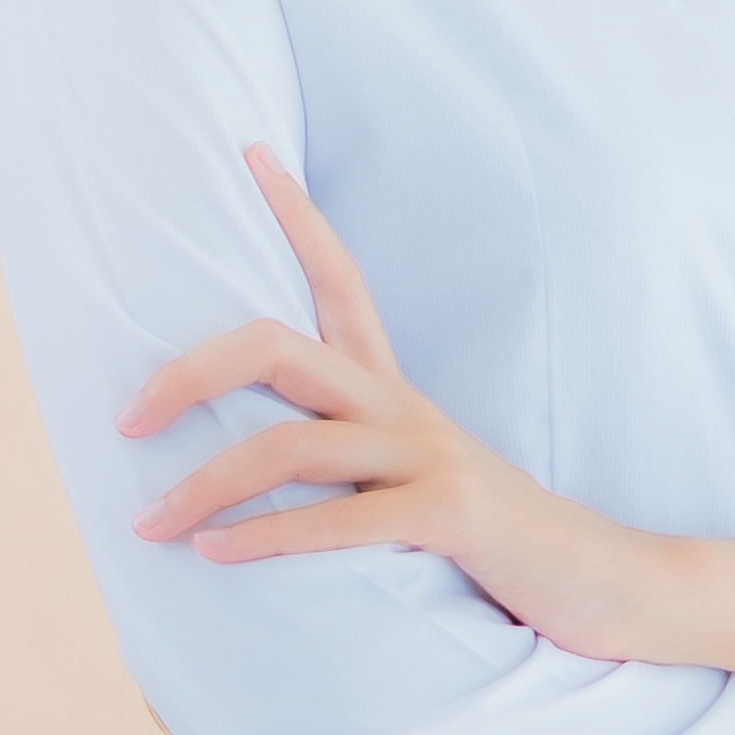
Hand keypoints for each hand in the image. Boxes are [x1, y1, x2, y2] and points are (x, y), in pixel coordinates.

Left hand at [122, 146, 659, 658]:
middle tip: (125, 419)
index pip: (341, 281)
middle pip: (280, 347)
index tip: (248, 150)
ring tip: (147, 524)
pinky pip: (339, 519)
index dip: (294, 213)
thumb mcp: (418, 493)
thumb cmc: (498, 550)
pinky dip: (265, 538)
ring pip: (292, 441)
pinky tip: (213, 555)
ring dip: (205, 482)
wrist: (609, 584)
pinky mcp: (450, 513)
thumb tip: (257, 499)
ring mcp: (430, 456)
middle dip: (190, 372)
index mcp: (396, 397)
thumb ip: (352, 479)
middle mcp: (406, 410)